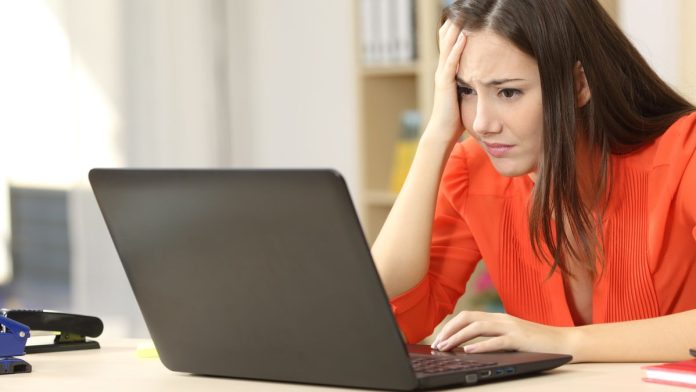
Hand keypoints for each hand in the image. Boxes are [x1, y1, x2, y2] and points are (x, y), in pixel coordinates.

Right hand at [422, 19, 467, 144]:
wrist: (442, 133)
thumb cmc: (455, 118)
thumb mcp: (465, 95)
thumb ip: (471, 83)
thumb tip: (485, 78)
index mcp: (447, 71)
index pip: (450, 44)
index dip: (456, 28)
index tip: (467, 14)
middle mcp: (442, 70)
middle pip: (446, 39)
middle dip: (456, 23)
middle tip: (462, 7)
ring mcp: (442, 76)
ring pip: (447, 47)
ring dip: (455, 30)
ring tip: (462, 14)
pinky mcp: (445, 84)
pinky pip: (451, 63)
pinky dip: (457, 49)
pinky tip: (464, 37)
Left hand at [431, 311, 575, 357]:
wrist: (563, 341)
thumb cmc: (535, 342)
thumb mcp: (509, 336)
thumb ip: (492, 336)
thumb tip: (468, 346)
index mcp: (497, 318)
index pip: (466, 316)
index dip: (450, 326)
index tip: (439, 338)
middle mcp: (501, 319)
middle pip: (467, 318)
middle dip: (449, 330)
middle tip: (437, 344)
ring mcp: (510, 327)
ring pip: (477, 328)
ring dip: (458, 338)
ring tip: (446, 348)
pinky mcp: (519, 339)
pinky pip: (496, 341)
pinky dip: (479, 346)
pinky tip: (468, 352)